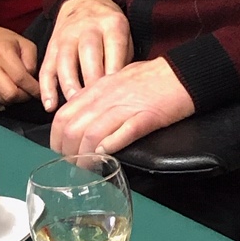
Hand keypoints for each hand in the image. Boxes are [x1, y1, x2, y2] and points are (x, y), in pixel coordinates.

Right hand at [0, 24, 40, 103]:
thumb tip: (33, 81)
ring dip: (14, 98)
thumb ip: (32, 62)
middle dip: (24, 96)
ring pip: (2, 100)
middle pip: (10, 94)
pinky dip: (3, 98)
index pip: (20, 78)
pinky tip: (6, 88)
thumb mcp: (25, 44)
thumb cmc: (5, 43)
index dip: (33, 88)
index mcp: (2, 52)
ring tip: (18, 88)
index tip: (40, 92)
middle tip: (29, 92)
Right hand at [39, 0, 131, 110]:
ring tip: (74, 106)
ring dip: (69, 86)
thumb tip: (121, 89)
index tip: (116, 92)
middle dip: (92, 80)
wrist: (84, 3)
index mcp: (112, 23)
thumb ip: (125, 58)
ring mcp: (66, 36)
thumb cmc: (110, 28)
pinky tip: (50, 105)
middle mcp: (88, 28)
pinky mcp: (51, 47)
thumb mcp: (125, 34)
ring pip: (65, 61)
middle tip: (96, 103)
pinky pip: (46, 68)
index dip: (114, 70)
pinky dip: (46, 88)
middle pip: (88, 52)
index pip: (114, 46)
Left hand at [47, 58, 196, 155]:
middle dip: (68, 152)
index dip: (57, 139)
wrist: (183, 72)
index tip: (62, 152)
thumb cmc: (153, 76)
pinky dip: (110, 147)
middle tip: (74, 165)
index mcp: (98, 89)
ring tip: (88, 168)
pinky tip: (106, 156)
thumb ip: (97, 97)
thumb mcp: (116, 80)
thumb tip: (83, 115)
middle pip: (72, 128)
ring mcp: (125, 107)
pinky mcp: (146, 117)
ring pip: (92, 134)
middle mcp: (106, 97)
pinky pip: (122, 133)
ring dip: (85, 156)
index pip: (63, 116)